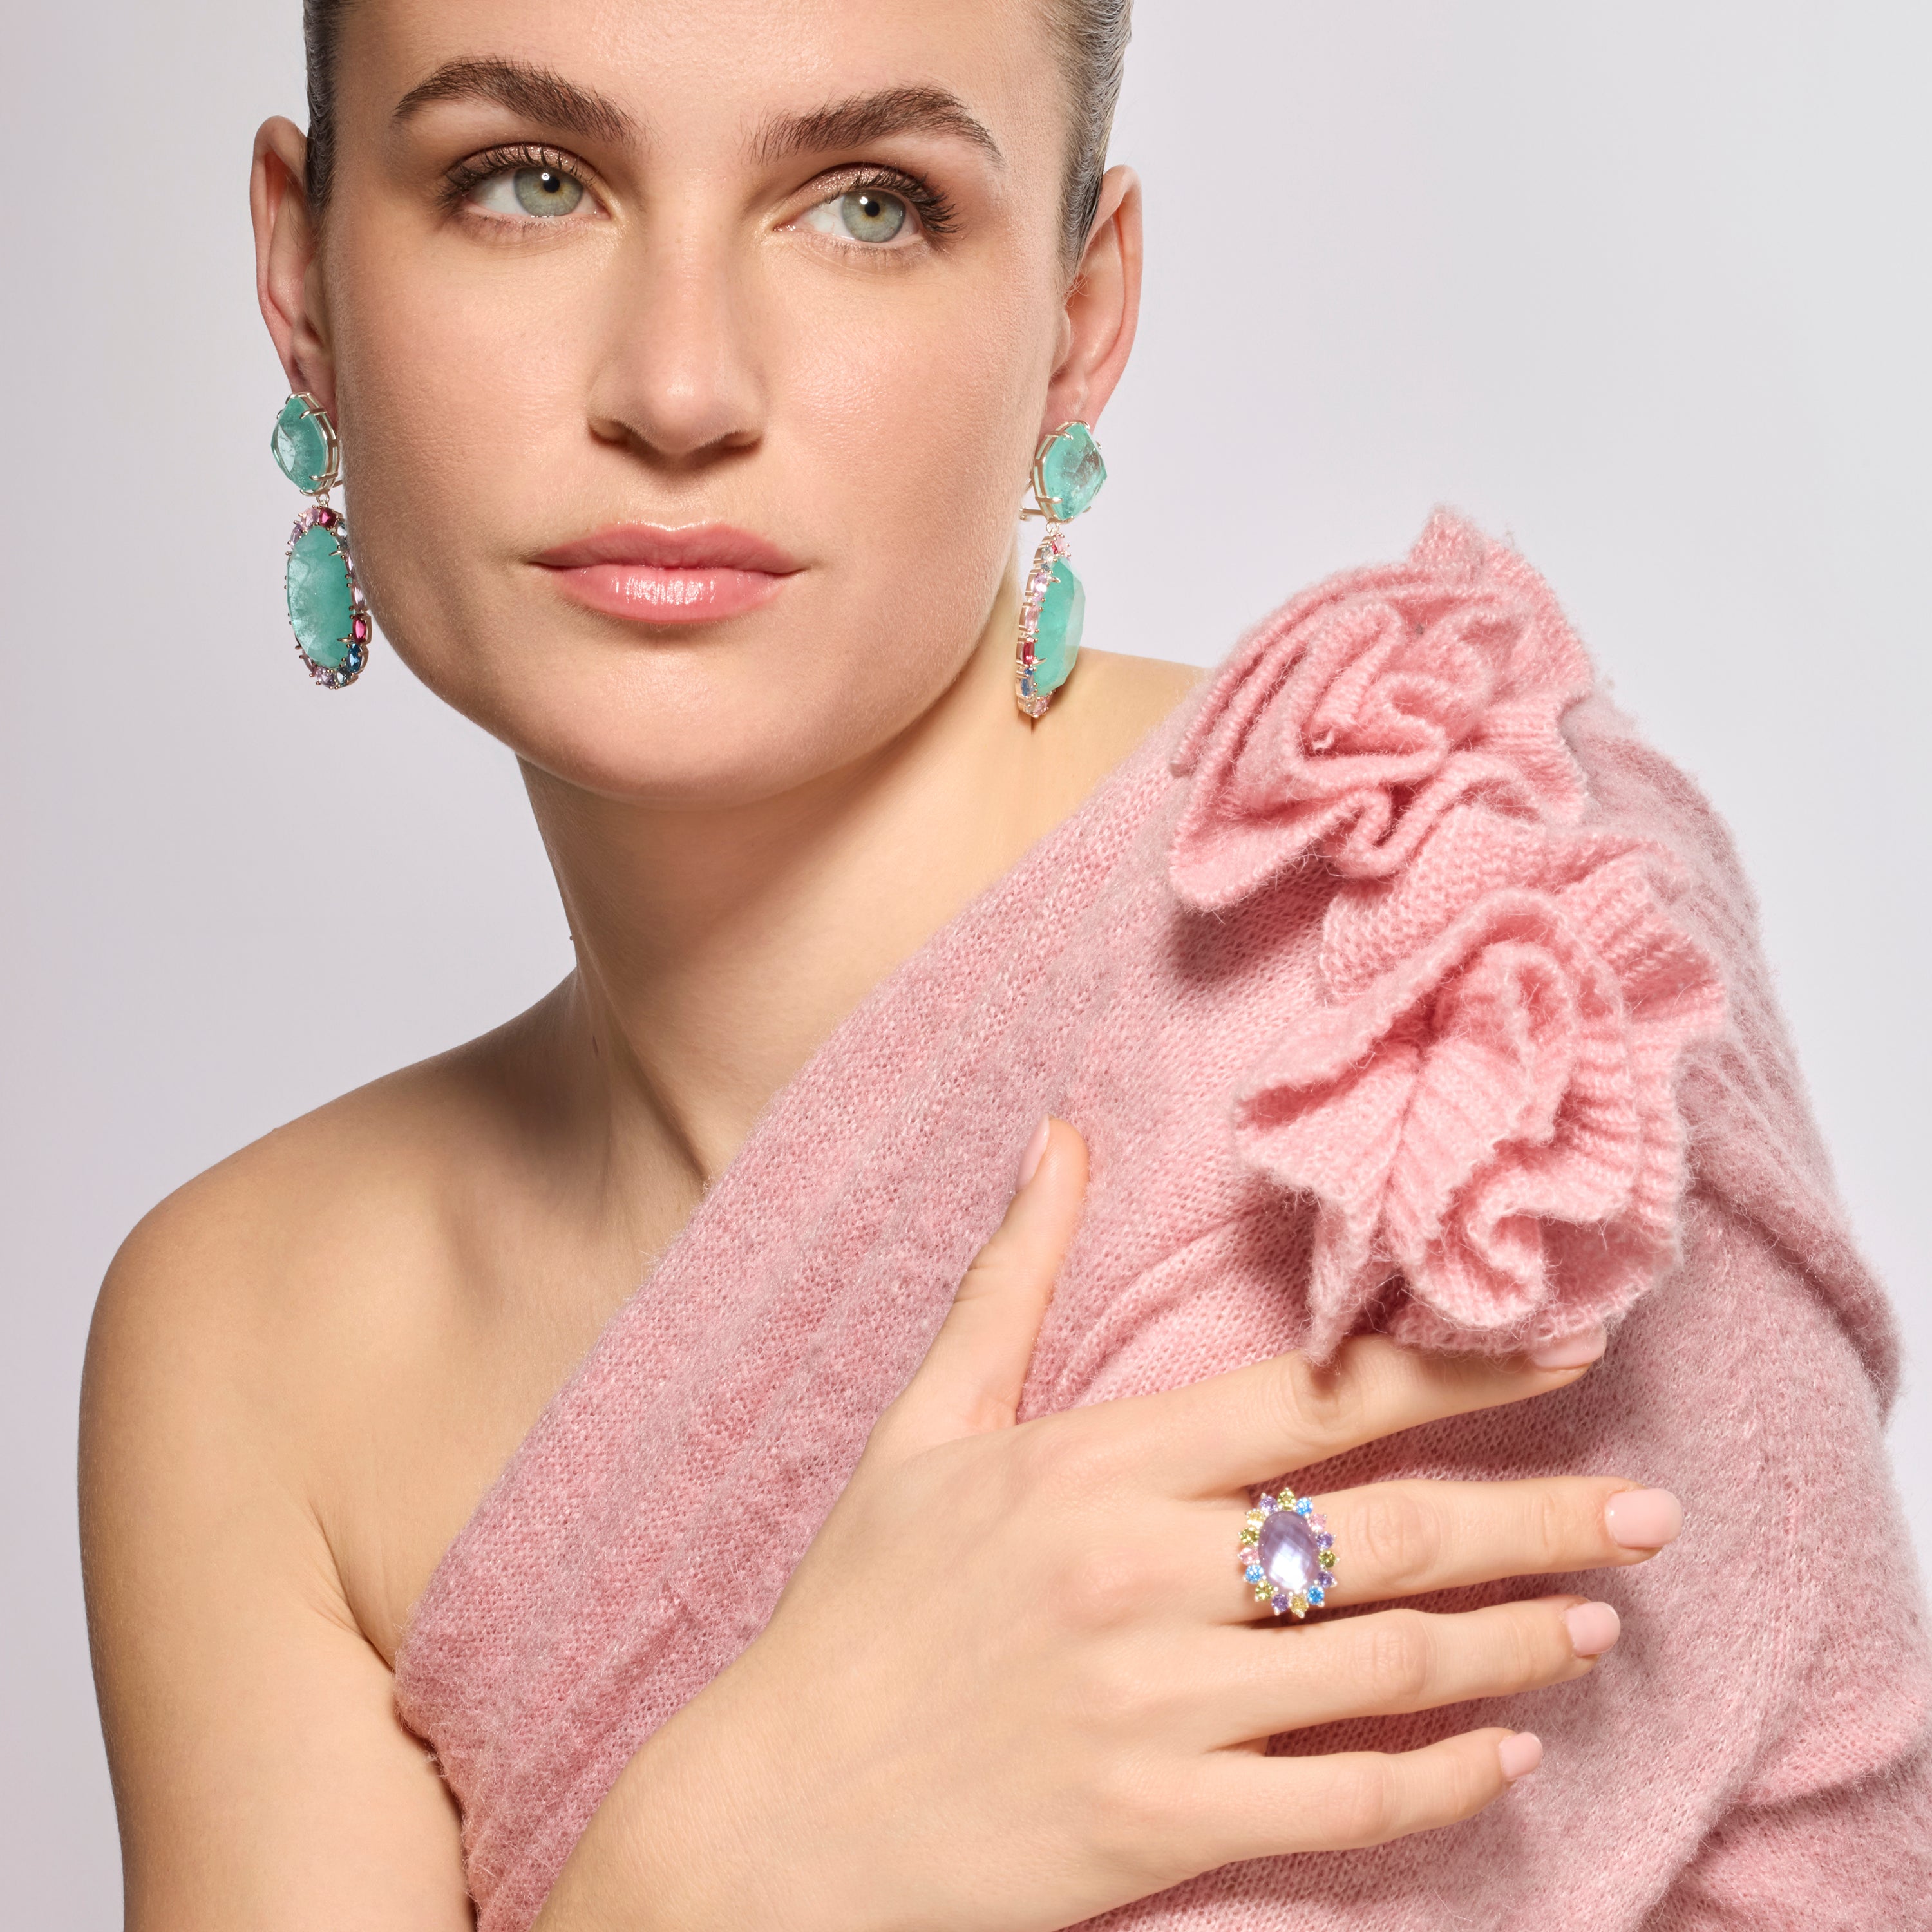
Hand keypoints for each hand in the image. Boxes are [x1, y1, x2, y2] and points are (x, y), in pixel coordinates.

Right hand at [546, 1122, 1678, 1931]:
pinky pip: (1341, 1801)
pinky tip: (1504, 1757)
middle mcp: (1143, 1574)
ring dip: (1516, 1642)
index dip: (1458, 1370)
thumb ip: (1011, 1279)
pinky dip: (1441, 1779)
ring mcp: (1158, 1705)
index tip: (1568, 1351)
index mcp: (1095, 1466)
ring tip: (1600, 1619)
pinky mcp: (1160, 1826)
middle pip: (1388, 1529)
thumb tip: (1059, 1136)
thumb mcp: (924, 1426)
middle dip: (1539, 1513)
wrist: (778, 1809)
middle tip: (1648, 1510)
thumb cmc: (855, 1607)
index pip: (1316, 1399)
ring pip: (1389, 1664)